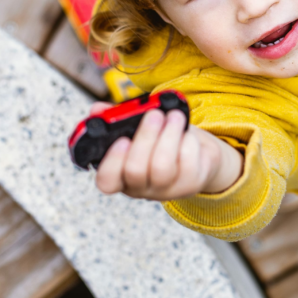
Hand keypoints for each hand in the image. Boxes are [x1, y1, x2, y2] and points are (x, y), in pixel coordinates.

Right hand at [89, 101, 243, 199]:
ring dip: (169, 135)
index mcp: (121, 175)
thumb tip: (97, 109)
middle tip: (154, 114)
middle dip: (145, 137)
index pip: (106, 181)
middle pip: (135, 171)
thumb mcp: (138, 129)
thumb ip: (116, 119)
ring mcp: (166, 189)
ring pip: (162, 167)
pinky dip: (188, 140)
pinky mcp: (191, 184)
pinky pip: (187, 161)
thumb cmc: (162, 142)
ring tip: (174, 116)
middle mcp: (141, 187)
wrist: (200, 156)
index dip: (111, 162)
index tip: (122, 139)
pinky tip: (187, 133)